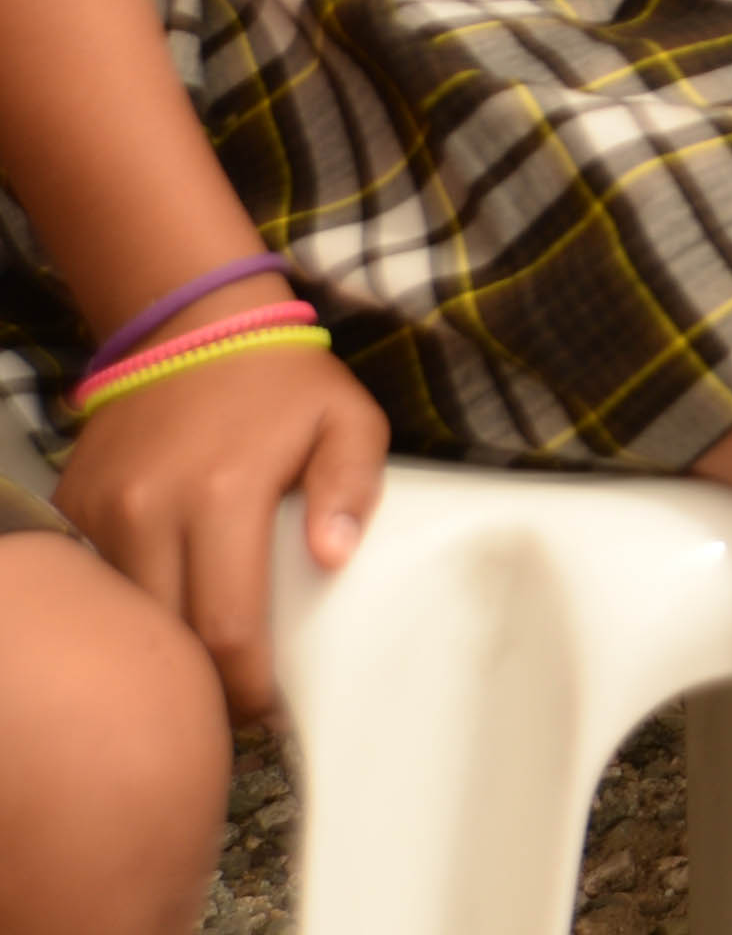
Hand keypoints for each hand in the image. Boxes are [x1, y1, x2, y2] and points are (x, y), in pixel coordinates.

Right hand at [55, 338, 383, 721]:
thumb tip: (336, 559)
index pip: (226, 628)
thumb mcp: (348, 420)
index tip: (266, 714)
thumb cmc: (284, 385)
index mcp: (223, 496)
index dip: (245, 689)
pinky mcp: (69, 506)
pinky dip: (120, 614)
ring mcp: (99, 511)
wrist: (191, 327)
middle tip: (231, 714)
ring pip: (121, 618)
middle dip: (199, 686)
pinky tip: (152, 628)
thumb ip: (352, 488)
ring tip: (196, 676)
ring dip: (155, 653)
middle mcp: (149, 509)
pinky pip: (90, 584)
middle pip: (165, 638)